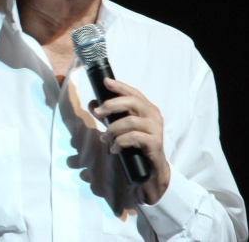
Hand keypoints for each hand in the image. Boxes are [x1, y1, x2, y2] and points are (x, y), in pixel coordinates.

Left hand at [89, 78, 170, 203]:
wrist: (152, 167)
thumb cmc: (136, 143)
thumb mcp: (120, 127)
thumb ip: (108, 115)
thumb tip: (92, 104)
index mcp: (146, 108)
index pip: (133, 92)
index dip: (119, 86)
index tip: (106, 81)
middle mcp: (153, 115)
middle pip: (132, 102)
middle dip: (111, 105)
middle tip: (97, 113)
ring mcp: (156, 128)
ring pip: (130, 121)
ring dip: (112, 129)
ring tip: (105, 138)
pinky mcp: (155, 142)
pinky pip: (134, 137)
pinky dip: (120, 142)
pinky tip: (115, 149)